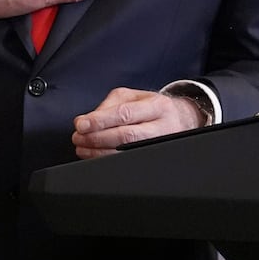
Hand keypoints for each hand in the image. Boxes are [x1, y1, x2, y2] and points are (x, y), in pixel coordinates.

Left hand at [72, 87, 207, 158]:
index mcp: (157, 106)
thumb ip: (109, 105)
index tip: (81, 124)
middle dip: (97, 138)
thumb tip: (87, 120)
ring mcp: (161, 146)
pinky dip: (109, 161)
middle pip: (127, 136)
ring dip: (99, 152)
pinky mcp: (155, 159)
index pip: (125, 114)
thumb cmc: (152, 108)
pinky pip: (130, 162)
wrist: (180, 120)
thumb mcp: (133, 97)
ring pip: (128, 153)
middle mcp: (162, 126)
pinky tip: (96, 157)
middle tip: (78, 138)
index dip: (100, 120)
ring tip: (83, 148)